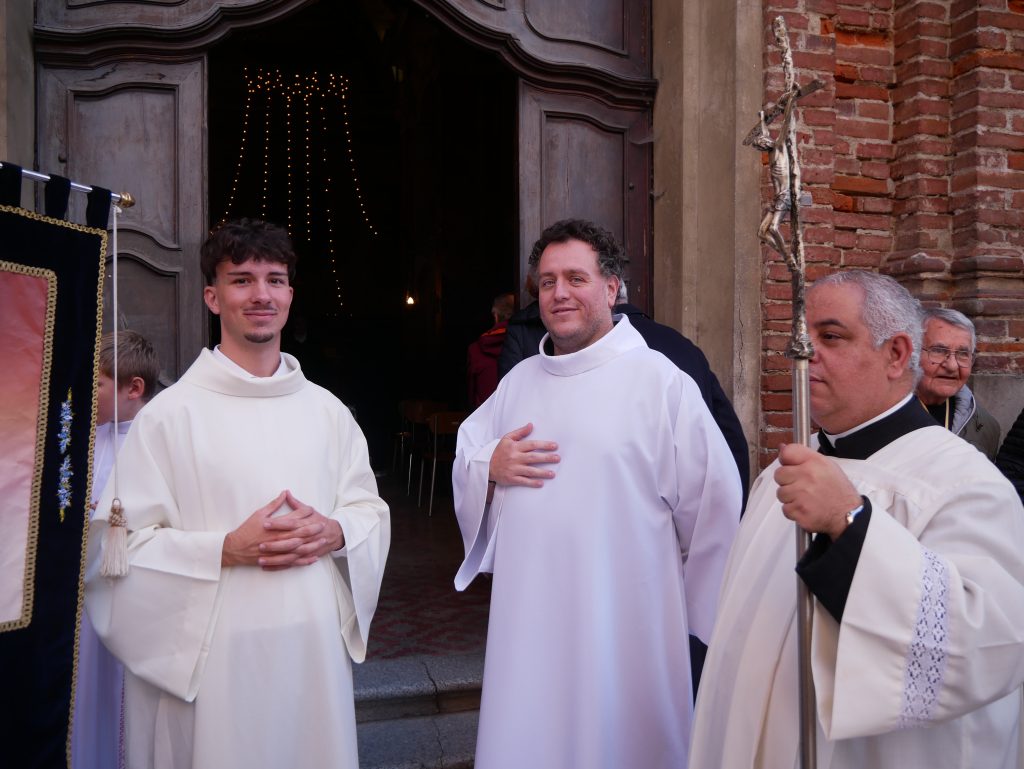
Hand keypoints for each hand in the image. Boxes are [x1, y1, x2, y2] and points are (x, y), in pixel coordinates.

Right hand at [221, 490, 342, 569]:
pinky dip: (304, 560)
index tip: (313, 509)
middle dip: (313, 528)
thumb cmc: (246, 530)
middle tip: (323, 525)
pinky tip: (313, 558)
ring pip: (299, 548)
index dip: (305, 513)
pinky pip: (293, 561)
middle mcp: (279, 539)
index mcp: (276, 526)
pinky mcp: (276, 560)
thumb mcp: (259, 514)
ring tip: (323, 540)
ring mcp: (278, 551)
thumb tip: (284, 493)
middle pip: (300, 533)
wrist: (235, 548)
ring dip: (312, 544)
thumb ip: (274, 504)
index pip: (294, 518)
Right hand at [488, 423, 558, 487]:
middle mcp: (515, 458)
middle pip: (533, 458)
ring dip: (542, 472)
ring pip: (530, 471)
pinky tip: (541, 483)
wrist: (486, 466)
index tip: (554, 446)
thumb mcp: (507, 438)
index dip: (544, 445)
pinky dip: (532, 483)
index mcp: (515, 447)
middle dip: (546, 458)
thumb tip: (531, 425)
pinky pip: (523, 481)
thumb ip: (520, 432)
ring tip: (553, 474)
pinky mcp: (511, 479)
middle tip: (557, 458)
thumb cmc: (499, 451)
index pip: (532, 445)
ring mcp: (513, 469)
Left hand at [774, 443, 861, 539]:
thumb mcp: (826, 465)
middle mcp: (807, 476)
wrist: (848, 513)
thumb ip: (803, 456)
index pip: (787, 453)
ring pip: (780, 493)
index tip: (789, 466)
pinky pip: (785, 509)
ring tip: (805, 498)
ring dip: (789, 497)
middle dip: (786, 481)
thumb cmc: (837, 489)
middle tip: (800, 485)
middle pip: (779, 474)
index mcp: (815, 462)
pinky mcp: (799, 511)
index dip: (785, 460)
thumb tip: (782, 447)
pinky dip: (793, 510)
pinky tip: (805, 507)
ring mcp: (802, 495)